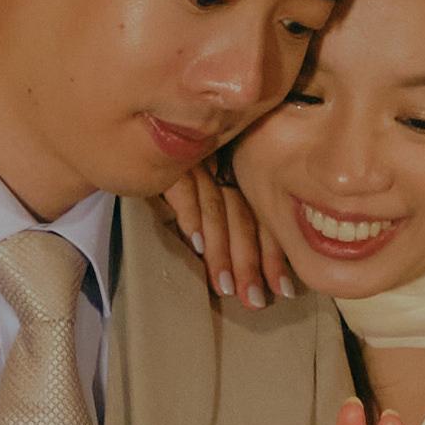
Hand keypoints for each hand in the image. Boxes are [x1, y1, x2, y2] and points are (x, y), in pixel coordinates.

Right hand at [156, 154, 290, 311]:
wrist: (143, 125)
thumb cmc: (180, 165)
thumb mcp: (210, 184)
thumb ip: (228, 214)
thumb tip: (248, 266)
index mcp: (239, 177)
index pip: (262, 219)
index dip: (273, 256)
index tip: (281, 290)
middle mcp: (224, 168)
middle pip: (242, 218)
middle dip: (249, 262)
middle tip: (253, 299)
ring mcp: (198, 163)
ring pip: (216, 209)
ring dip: (220, 250)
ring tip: (223, 284)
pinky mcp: (170, 159)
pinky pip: (183, 188)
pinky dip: (190, 215)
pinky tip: (195, 243)